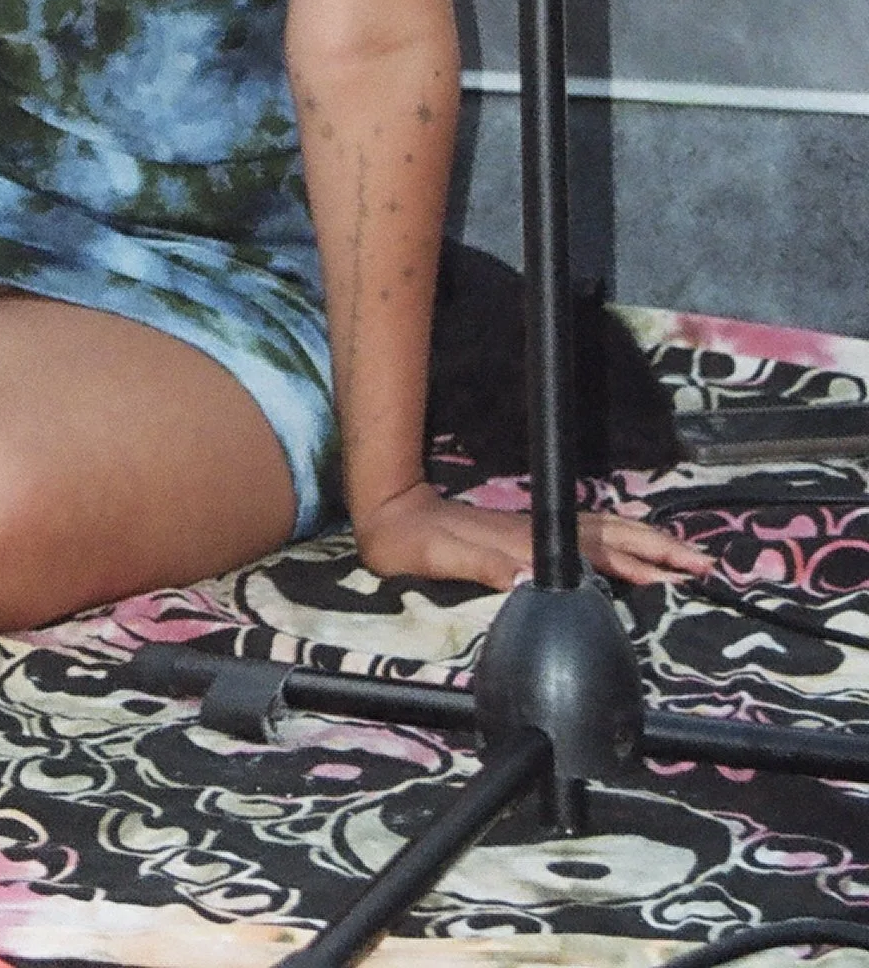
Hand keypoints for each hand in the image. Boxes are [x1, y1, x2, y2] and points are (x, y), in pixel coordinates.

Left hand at [354, 480, 714, 593]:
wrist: (394, 520)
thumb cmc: (420, 546)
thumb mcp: (452, 561)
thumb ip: (491, 568)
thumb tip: (533, 577)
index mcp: (532, 543)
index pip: (600, 553)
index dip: (640, 563)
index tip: (681, 576)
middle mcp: (540, 533)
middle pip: (613, 536)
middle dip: (659, 549)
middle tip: (703, 564)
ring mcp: (535, 532)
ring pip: (603, 533)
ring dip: (643, 542)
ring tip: (680, 555)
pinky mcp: (525, 536)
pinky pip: (585, 536)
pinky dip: (616, 540)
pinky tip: (626, 550)